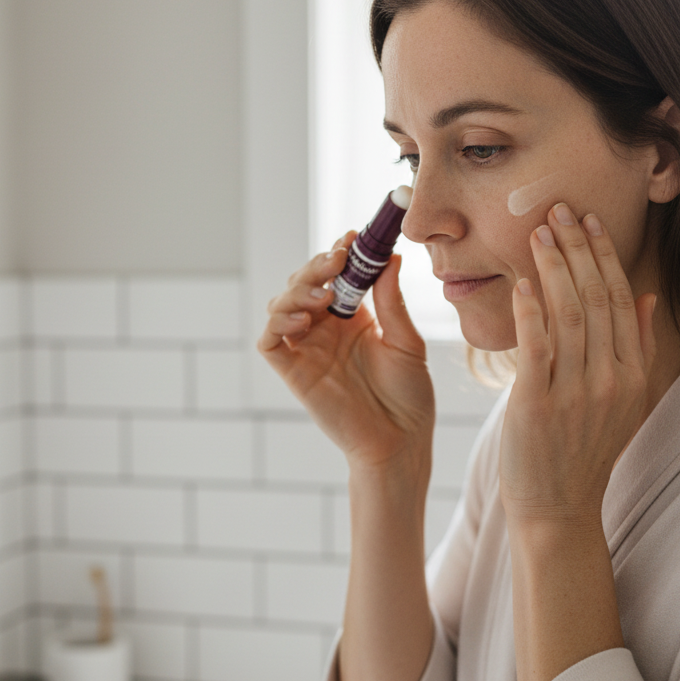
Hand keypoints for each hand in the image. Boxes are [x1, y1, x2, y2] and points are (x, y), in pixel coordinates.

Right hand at [257, 238, 434, 470]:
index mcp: (355, 318)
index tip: (353, 238)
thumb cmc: (409, 397)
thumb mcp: (407, 342)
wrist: (400, 442)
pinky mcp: (293, 373)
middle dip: (317, 264)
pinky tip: (304, 318)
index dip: (340, 253)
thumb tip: (390, 258)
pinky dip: (278, 322)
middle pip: (304, 283)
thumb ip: (392, 301)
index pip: (337, 274)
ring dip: (298, 289)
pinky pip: (270, 341)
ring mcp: (307, 350)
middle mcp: (326, 329)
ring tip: (326, 294)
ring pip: (282, 304)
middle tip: (338, 257)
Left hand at [500, 203, 656, 527]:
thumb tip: (644, 297)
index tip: (588, 221)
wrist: (557, 505)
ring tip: (538, 233)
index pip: (621, 300)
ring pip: (569, 314)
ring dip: (553, 268)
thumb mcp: (622, 399)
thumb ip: (635, 347)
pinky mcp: (538, 405)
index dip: (604, 256)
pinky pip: (537, 347)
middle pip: (597, 298)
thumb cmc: (581, 449)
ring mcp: (575, 392)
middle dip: (577, 249)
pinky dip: (531, 311)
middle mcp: (610, 380)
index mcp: (632, 374)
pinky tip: (523, 283)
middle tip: (559, 210)